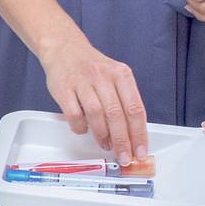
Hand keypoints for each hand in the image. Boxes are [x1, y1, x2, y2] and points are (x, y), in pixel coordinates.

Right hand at [38, 33, 148, 162]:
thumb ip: (124, 100)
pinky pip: (74, 114)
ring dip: (102, 135)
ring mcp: (82, 82)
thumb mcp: (115, 76)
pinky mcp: (64, 88)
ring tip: (106, 144)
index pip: (135, 108)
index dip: (139, 133)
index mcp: (121, 74)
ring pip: (96, 115)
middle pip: (116, 114)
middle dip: (122, 140)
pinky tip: (84, 130)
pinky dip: (80, 127)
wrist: (64, 48)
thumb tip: (132, 134)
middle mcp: (103, 76)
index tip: (140, 151)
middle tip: (124, 156)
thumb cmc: (92, 67)